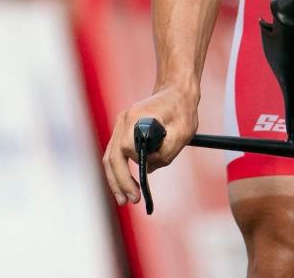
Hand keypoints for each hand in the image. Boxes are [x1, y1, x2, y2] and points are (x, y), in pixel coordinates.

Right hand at [103, 86, 198, 206]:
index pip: (125, 149)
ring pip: (110, 156)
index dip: (131, 170)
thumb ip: (165, 153)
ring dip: (115, 179)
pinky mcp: (124, 130)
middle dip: (118, 182)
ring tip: (124, 199)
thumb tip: (148, 169)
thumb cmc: (181, 110)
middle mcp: (123, 121)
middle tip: (129, 201)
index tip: (139, 189)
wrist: (176, 91)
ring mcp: (121, 125)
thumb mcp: (182, 134)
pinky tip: (126, 185)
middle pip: (111, 157)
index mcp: (135, 119)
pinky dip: (118, 170)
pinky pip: (116, 153)